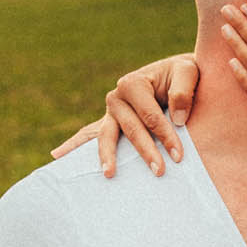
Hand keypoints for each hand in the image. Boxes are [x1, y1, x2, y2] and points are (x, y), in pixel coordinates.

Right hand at [50, 53, 201, 176]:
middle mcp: (117, 97)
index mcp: (133, 83)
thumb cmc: (186, 75)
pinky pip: (91, 136)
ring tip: (109, 174)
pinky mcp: (111, 124)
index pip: (149, 115)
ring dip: (108, 156)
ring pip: (106, 136)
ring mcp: (111, 113)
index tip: (179, 155)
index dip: (165, 135)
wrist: (181, 78)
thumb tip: (176, 118)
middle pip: (129, 129)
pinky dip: (75, 146)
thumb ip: (183, 90)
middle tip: (159, 171)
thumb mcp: (188, 72)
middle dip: (145, 151)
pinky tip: (58, 157)